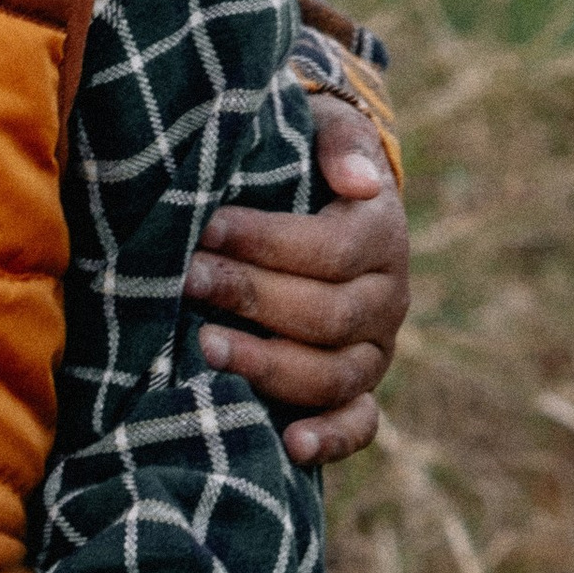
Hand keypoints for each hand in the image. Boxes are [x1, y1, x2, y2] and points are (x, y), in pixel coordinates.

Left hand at [187, 94, 405, 468]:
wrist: (313, 193)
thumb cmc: (303, 158)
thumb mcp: (324, 128)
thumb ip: (340, 144)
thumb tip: (359, 180)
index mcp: (381, 234)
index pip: (331, 249)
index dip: (267, 241)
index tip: (206, 228)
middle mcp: (387, 298)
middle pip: (326, 313)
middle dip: (250, 297)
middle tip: (186, 280)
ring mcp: (374, 350)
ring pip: (333, 374)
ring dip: (267, 364)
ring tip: (203, 346)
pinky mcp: (359, 389)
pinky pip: (359, 424)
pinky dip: (330, 438)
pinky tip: (290, 444)